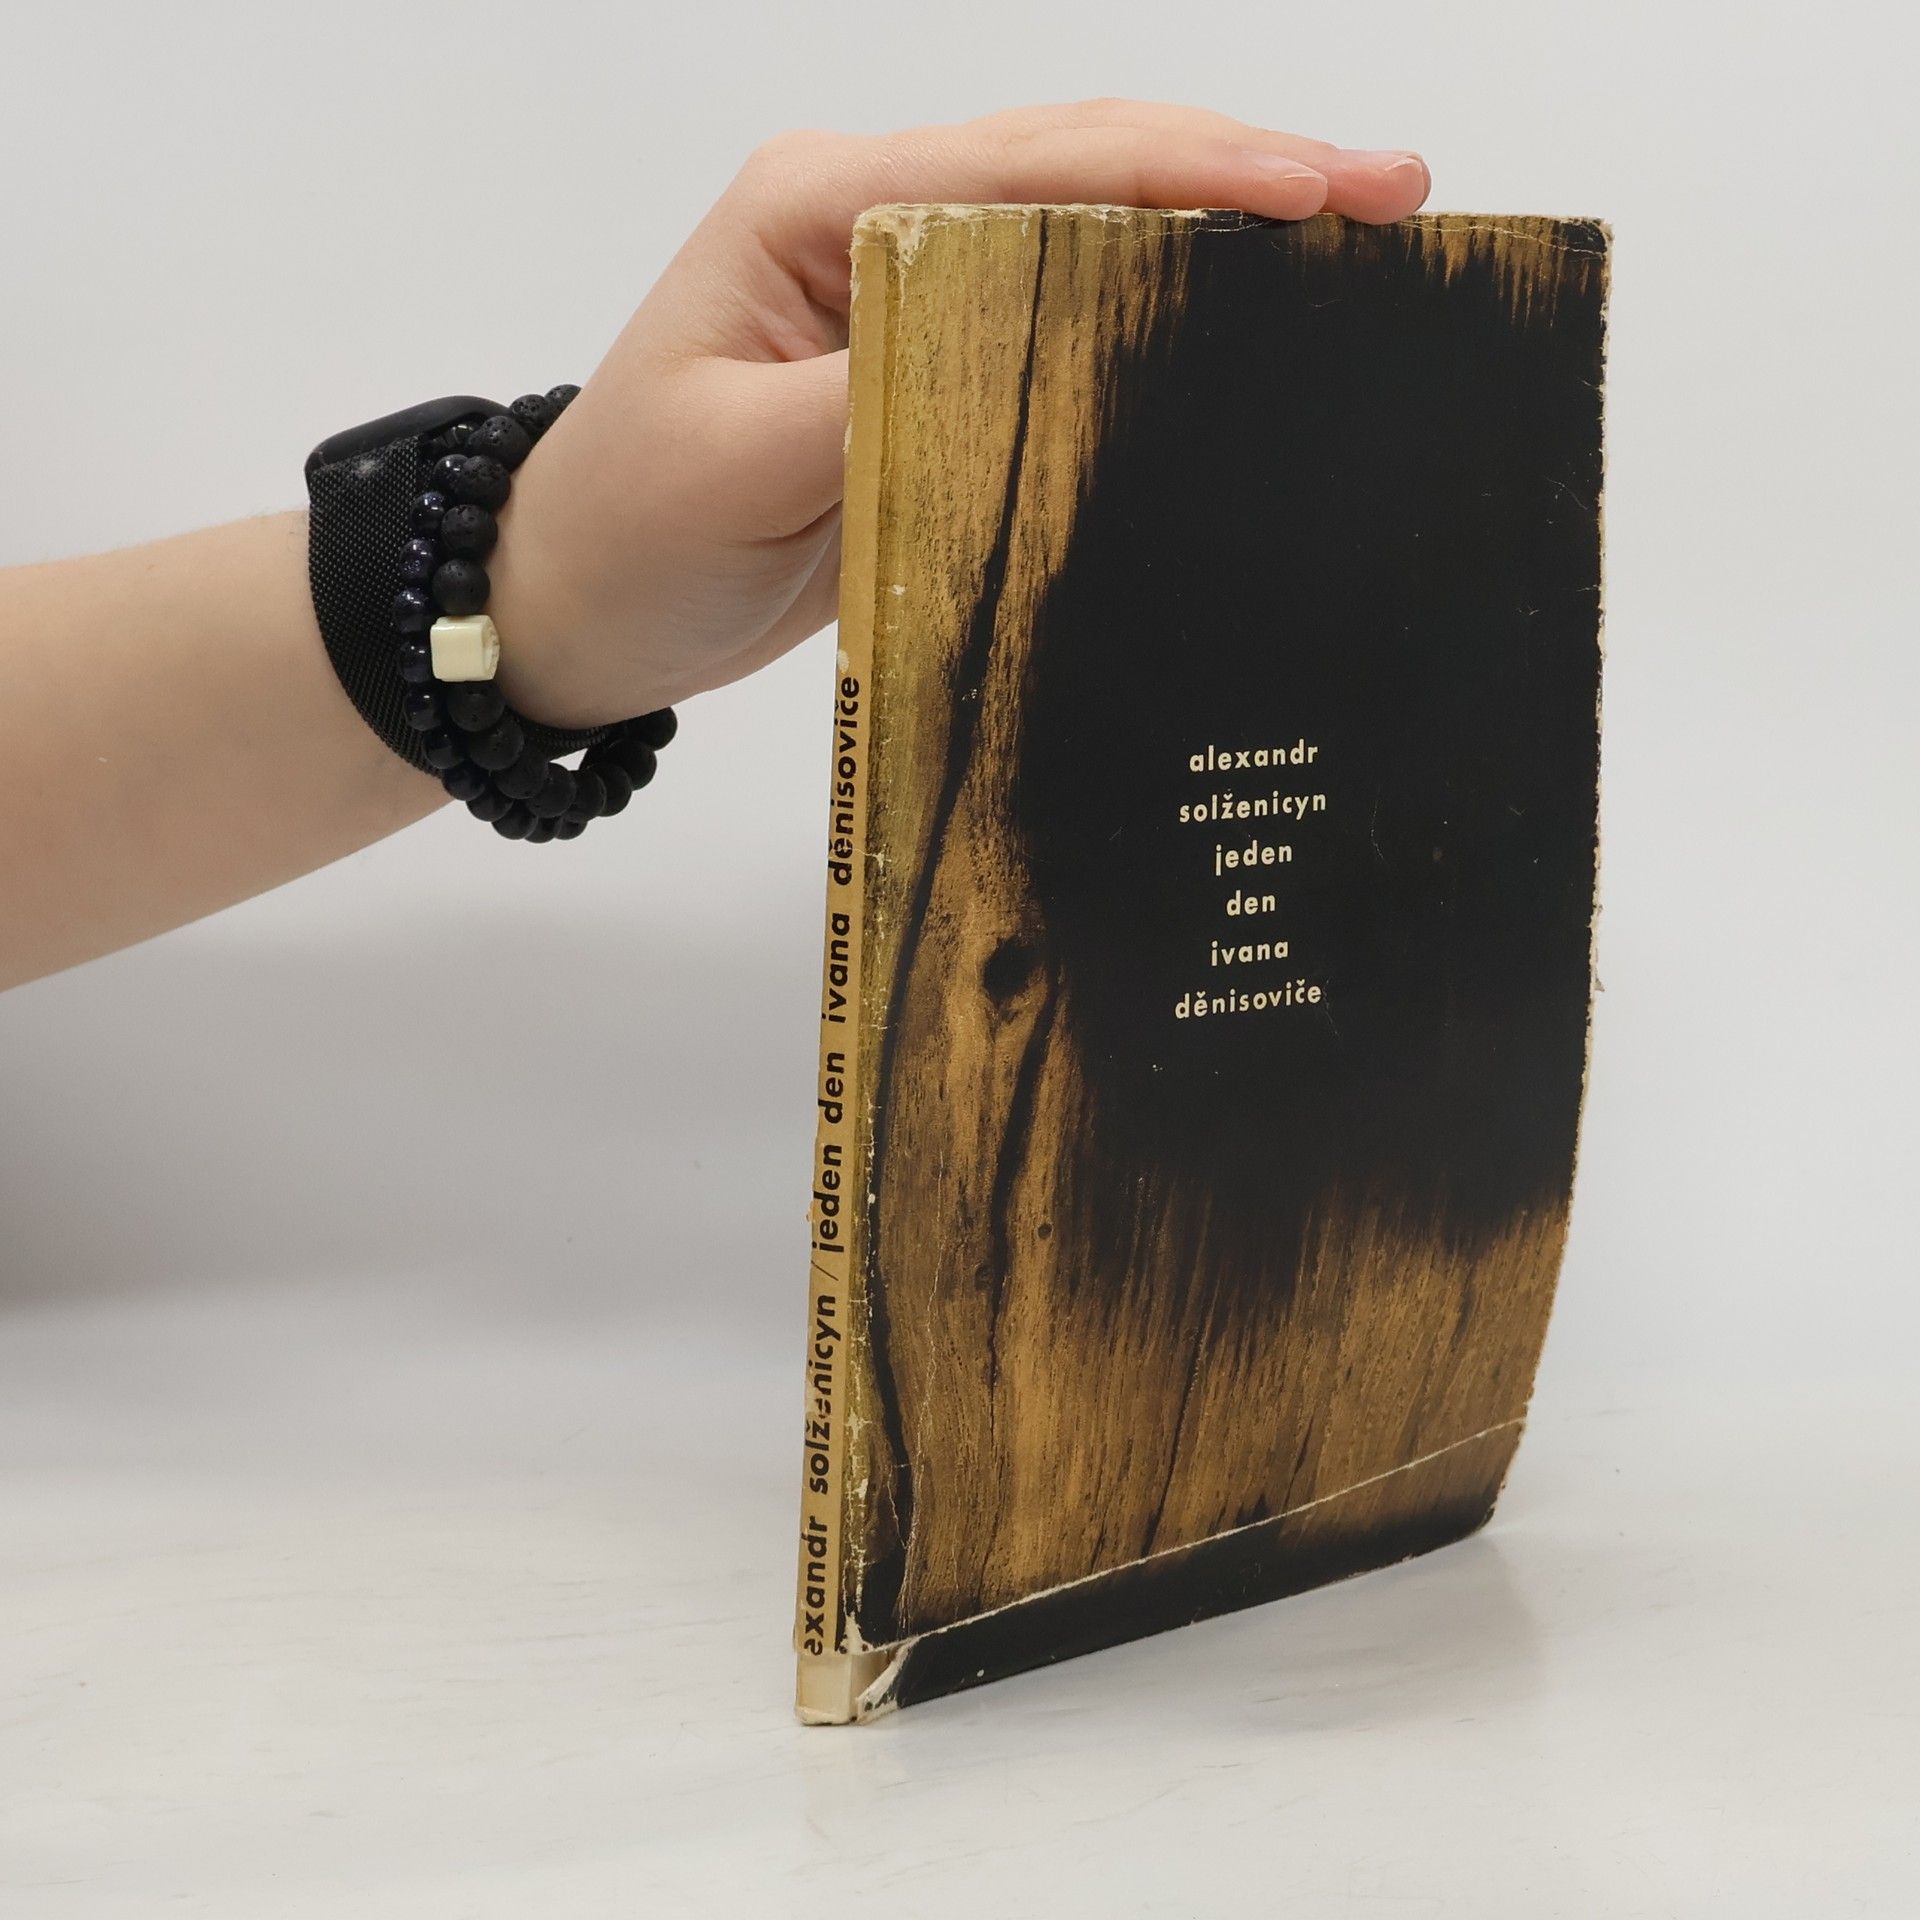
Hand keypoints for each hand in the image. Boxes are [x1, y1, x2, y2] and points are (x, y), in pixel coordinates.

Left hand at [489, 102, 1429, 727]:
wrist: (576, 604)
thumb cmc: (630, 528)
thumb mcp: (739, 464)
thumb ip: (876, 395)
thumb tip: (1021, 350)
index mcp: (823, 207)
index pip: (1034, 164)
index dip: (1189, 172)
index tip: (1325, 193)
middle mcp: (875, 225)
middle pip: (1080, 168)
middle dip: (1239, 175)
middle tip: (1394, 200)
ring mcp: (905, 296)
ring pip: (1083, 234)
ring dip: (1213, 234)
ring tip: (1355, 250)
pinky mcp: (925, 373)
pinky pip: (1057, 327)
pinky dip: (1152, 320)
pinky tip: (1234, 337)